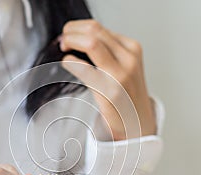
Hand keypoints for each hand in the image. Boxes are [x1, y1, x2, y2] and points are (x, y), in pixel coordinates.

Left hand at [60, 19, 156, 139]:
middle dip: (71, 31)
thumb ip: (106, 51)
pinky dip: (72, 62)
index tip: (67, 34)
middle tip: (63, 39)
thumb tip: (78, 37)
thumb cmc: (126, 94)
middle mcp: (128, 58)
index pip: (98, 27)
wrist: (138, 121)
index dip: (77, 28)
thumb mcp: (123, 65)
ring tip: (63, 48)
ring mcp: (121, 74)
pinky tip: (67, 63)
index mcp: (132, 48)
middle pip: (94, 30)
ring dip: (71, 41)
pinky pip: (85, 69)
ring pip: (91, 43)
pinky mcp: (111, 91)